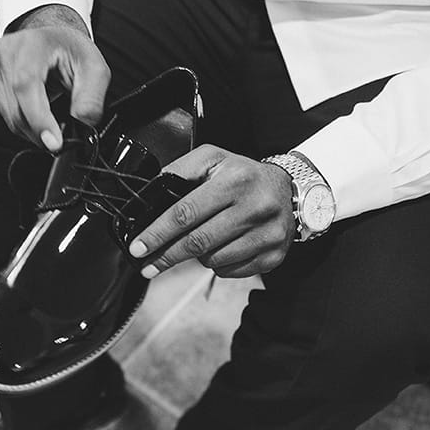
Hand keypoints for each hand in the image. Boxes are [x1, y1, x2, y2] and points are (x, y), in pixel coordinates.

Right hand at [0, 4, 110, 150]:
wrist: (54, 39)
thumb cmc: (71, 49)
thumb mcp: (95, 69)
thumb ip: (90, 99)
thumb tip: (82, 124)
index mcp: (31, 43)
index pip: (26, 85)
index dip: (39, 118)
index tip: (53, 142)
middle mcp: (5, 53)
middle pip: (17, 107)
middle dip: (41, 131)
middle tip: (61, 138)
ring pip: (10, 117)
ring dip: (33, 130)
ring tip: (53, 122)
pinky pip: (5, 115)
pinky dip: (24, 123)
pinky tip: (38, 113)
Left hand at [129, 145, 295, 278]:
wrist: (290, 191)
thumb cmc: (243, 175)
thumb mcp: (213, 159)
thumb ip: (181, 170)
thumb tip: (151, 195)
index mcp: (235, 180)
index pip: (186, 213)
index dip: (157, 233)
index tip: (139, 247)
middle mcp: (255, 208)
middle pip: (197, 242)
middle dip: (166, 256)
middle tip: (147, 265)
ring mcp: (267, 235)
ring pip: (213, 260)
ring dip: (196, 257)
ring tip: (197, 243)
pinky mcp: (273, 255)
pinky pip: (231, 270)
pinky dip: (218, 264)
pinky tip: (220, 248)